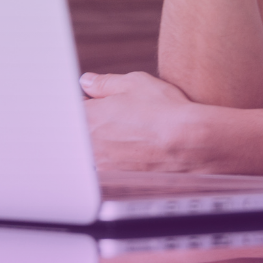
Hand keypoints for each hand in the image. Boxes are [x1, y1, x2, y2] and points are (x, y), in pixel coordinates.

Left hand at [81, 70, 210, 171]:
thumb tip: (88, 82)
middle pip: (81, 134)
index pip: (72, 111)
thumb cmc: (165, 111)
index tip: (99, 104)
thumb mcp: (135, 83)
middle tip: (122, 120)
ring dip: (108, 146)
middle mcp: (89, 144)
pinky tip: (141, 153)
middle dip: (96, 126)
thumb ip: (105, 83)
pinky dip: (121, 162)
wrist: (191, 143)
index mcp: (88, 116)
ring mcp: (102, 165)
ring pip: (95, 153)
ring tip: (135, 137)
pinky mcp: (116, 181)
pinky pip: (110, 169)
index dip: (87, 106)